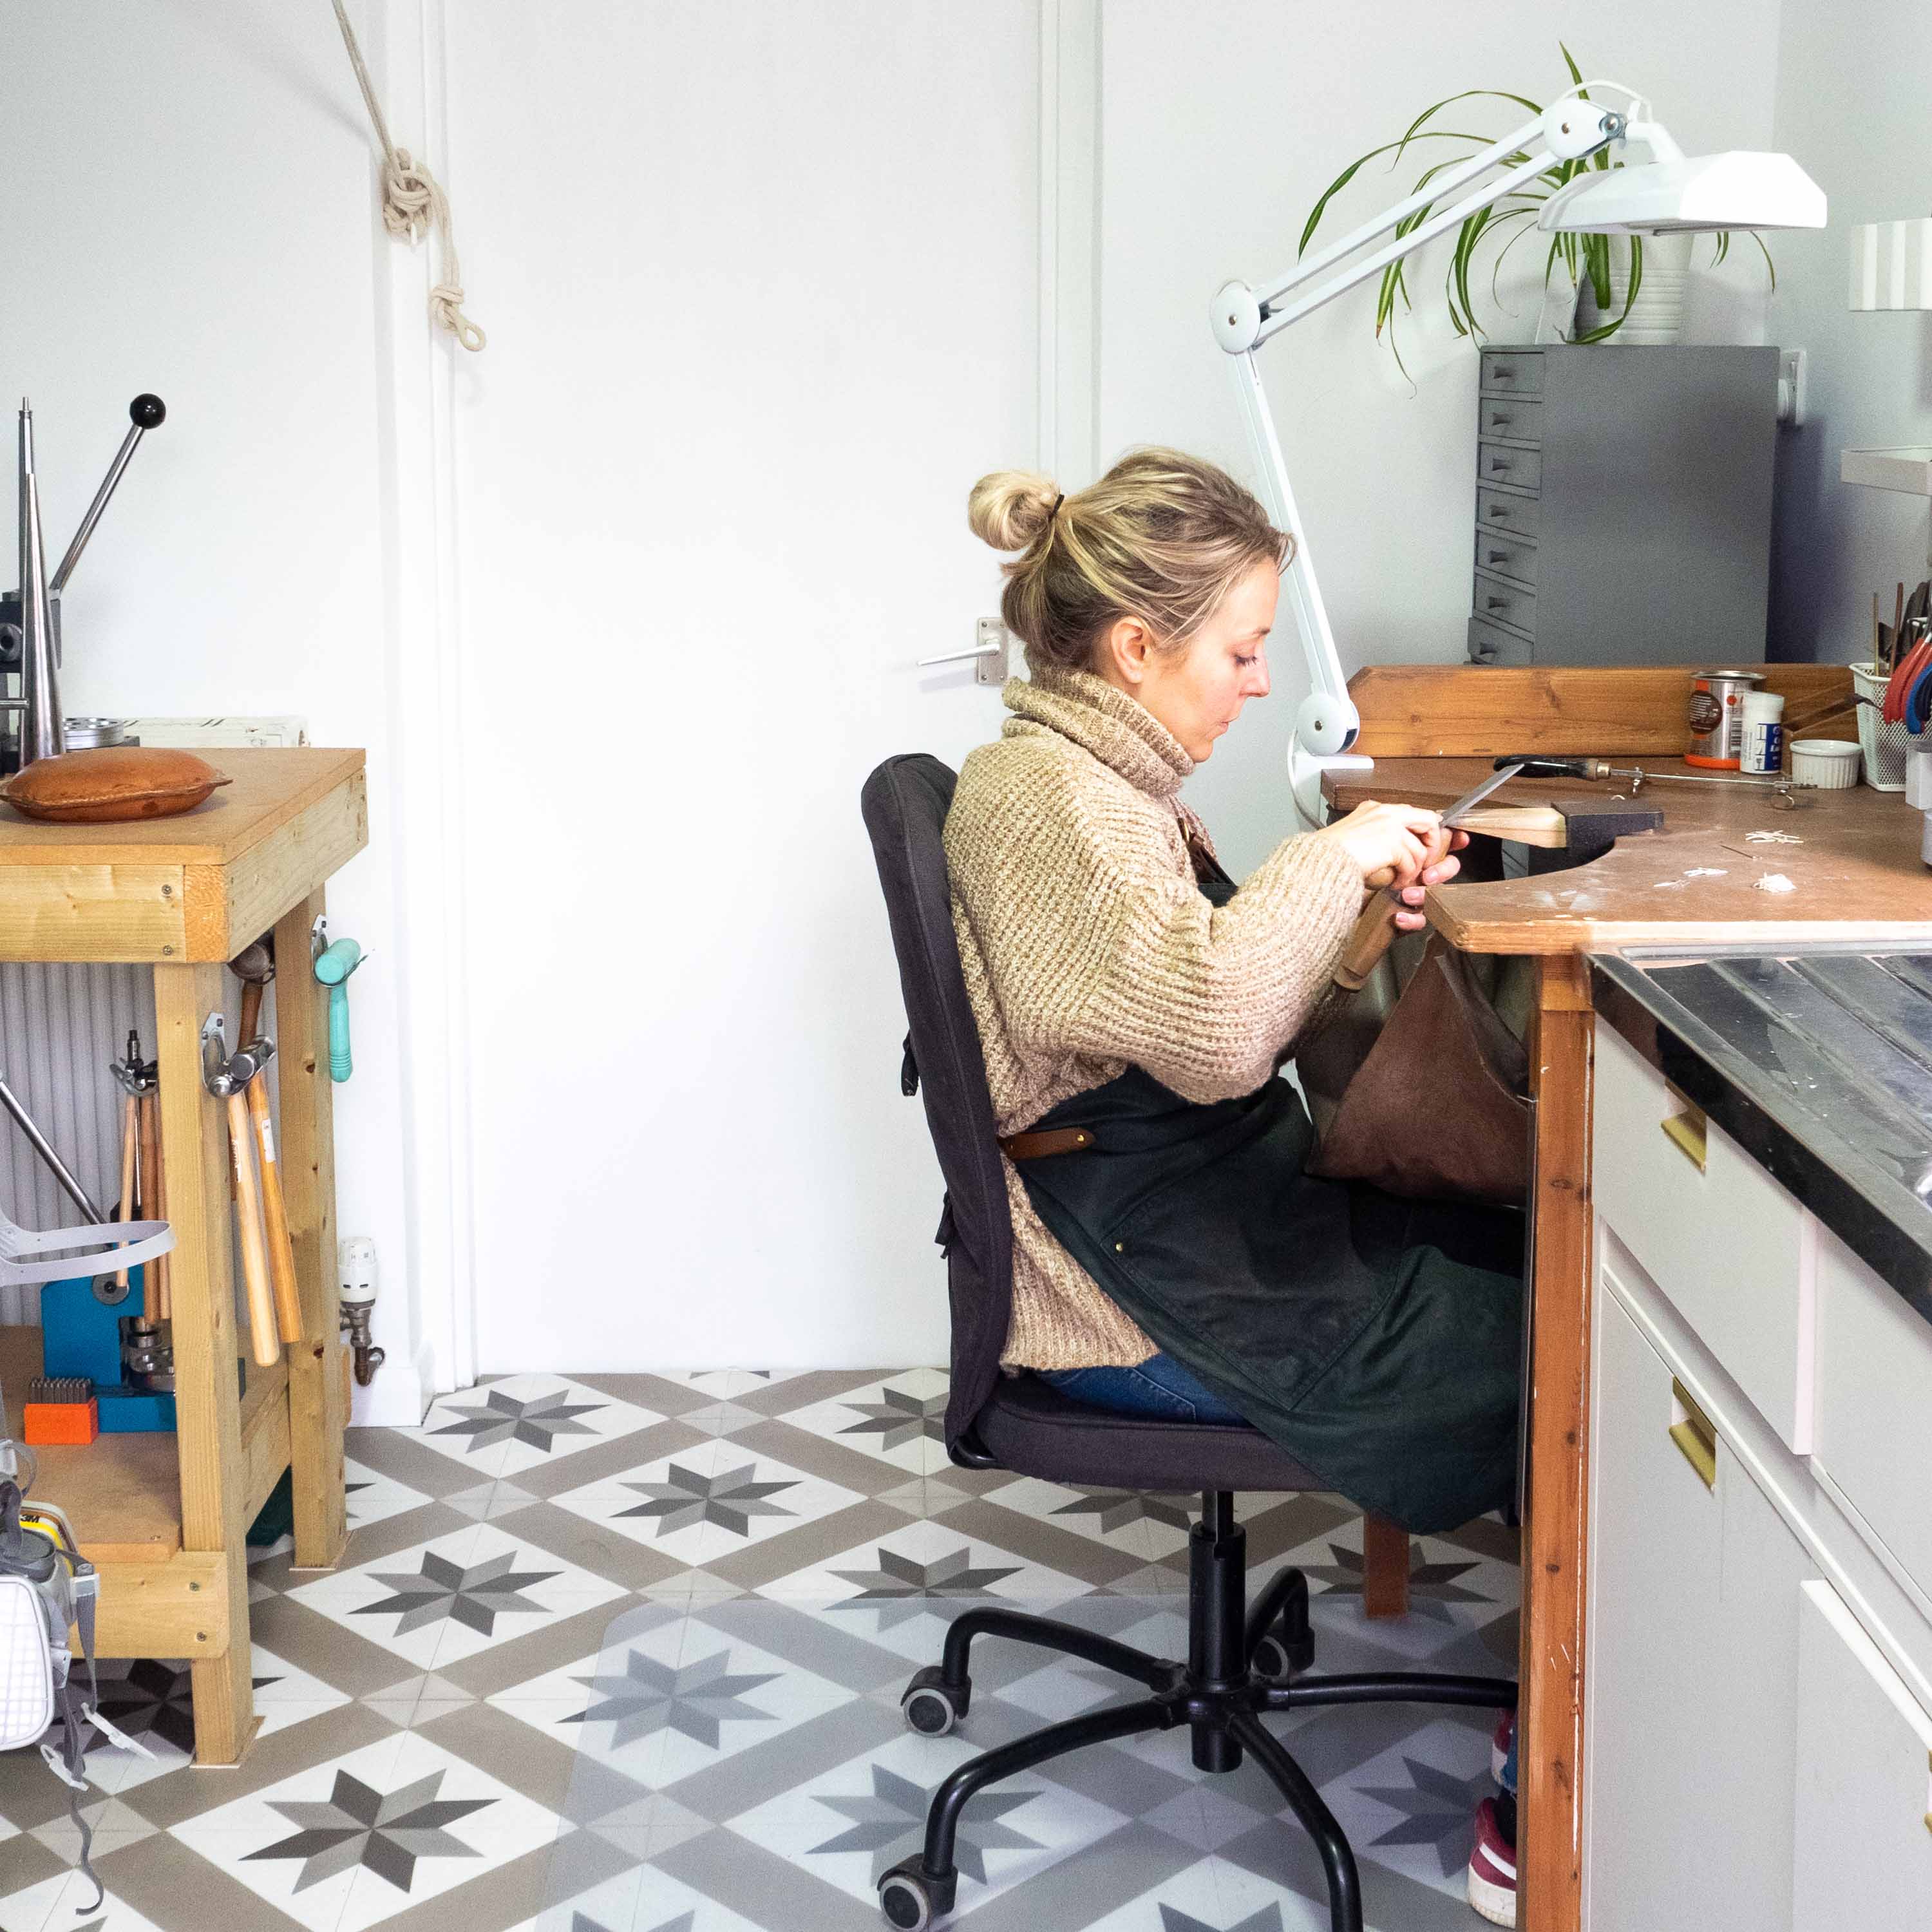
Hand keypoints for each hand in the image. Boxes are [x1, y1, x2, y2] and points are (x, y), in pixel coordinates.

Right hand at [1318, 801, 1463, 891]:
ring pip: (1419, 849)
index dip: (1423, 831)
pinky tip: (1395, 882)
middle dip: (1431, 845)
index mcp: (1374, 808)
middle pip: (1428, 821)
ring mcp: (1390, 825)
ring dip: (1414, 869)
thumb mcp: (1354, 836)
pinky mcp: (1392, 842)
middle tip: (1424, 863)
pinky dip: (1406, 876)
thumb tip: (1391, 850)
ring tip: (1402, 879)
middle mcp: (1385, 812)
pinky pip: (1411, 862)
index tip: (1424, 846)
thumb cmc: (1328, 855)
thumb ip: (1375, 836)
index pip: (1411, 813)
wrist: (1320, 861)